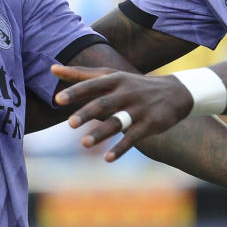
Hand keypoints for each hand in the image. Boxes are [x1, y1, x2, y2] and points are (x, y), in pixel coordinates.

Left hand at [51, 64, 192, 160]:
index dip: (75, 92)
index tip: (57, 100)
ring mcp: (139, 109)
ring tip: (84, 144)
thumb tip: (51, 68)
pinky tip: (108, 158)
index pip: (92, 85)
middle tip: (70, 124)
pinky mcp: (150, 124)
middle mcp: (126, 93)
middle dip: (87, 113)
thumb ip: (80, 74)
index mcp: (114, 80)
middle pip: (104, 103)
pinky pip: (133, 137)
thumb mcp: (109, 75)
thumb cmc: (132, 84)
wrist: (174, 92)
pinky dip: (121, 148)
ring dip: (101, 133)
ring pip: (118, 122)